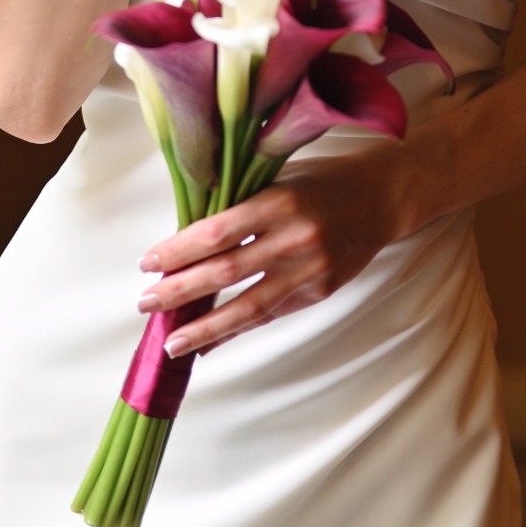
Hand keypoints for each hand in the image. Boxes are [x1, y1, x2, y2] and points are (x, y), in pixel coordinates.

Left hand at [134, 147, 407, 358]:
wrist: (380, 197)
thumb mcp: (278, 181)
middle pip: (226, 271)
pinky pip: (270, 314)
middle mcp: (295, 237)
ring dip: (205, 328)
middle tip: (145, 303)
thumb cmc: (319, 182)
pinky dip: (236, 330)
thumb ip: (240, 210)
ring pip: (248, 307)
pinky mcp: (321, 292)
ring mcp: (311, 270)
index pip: (217, 231)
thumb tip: (186, 248)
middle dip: (180, 290)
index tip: (148, 264)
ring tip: (171, 344)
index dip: (179, 250)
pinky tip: (209, 345)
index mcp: (278, 201)